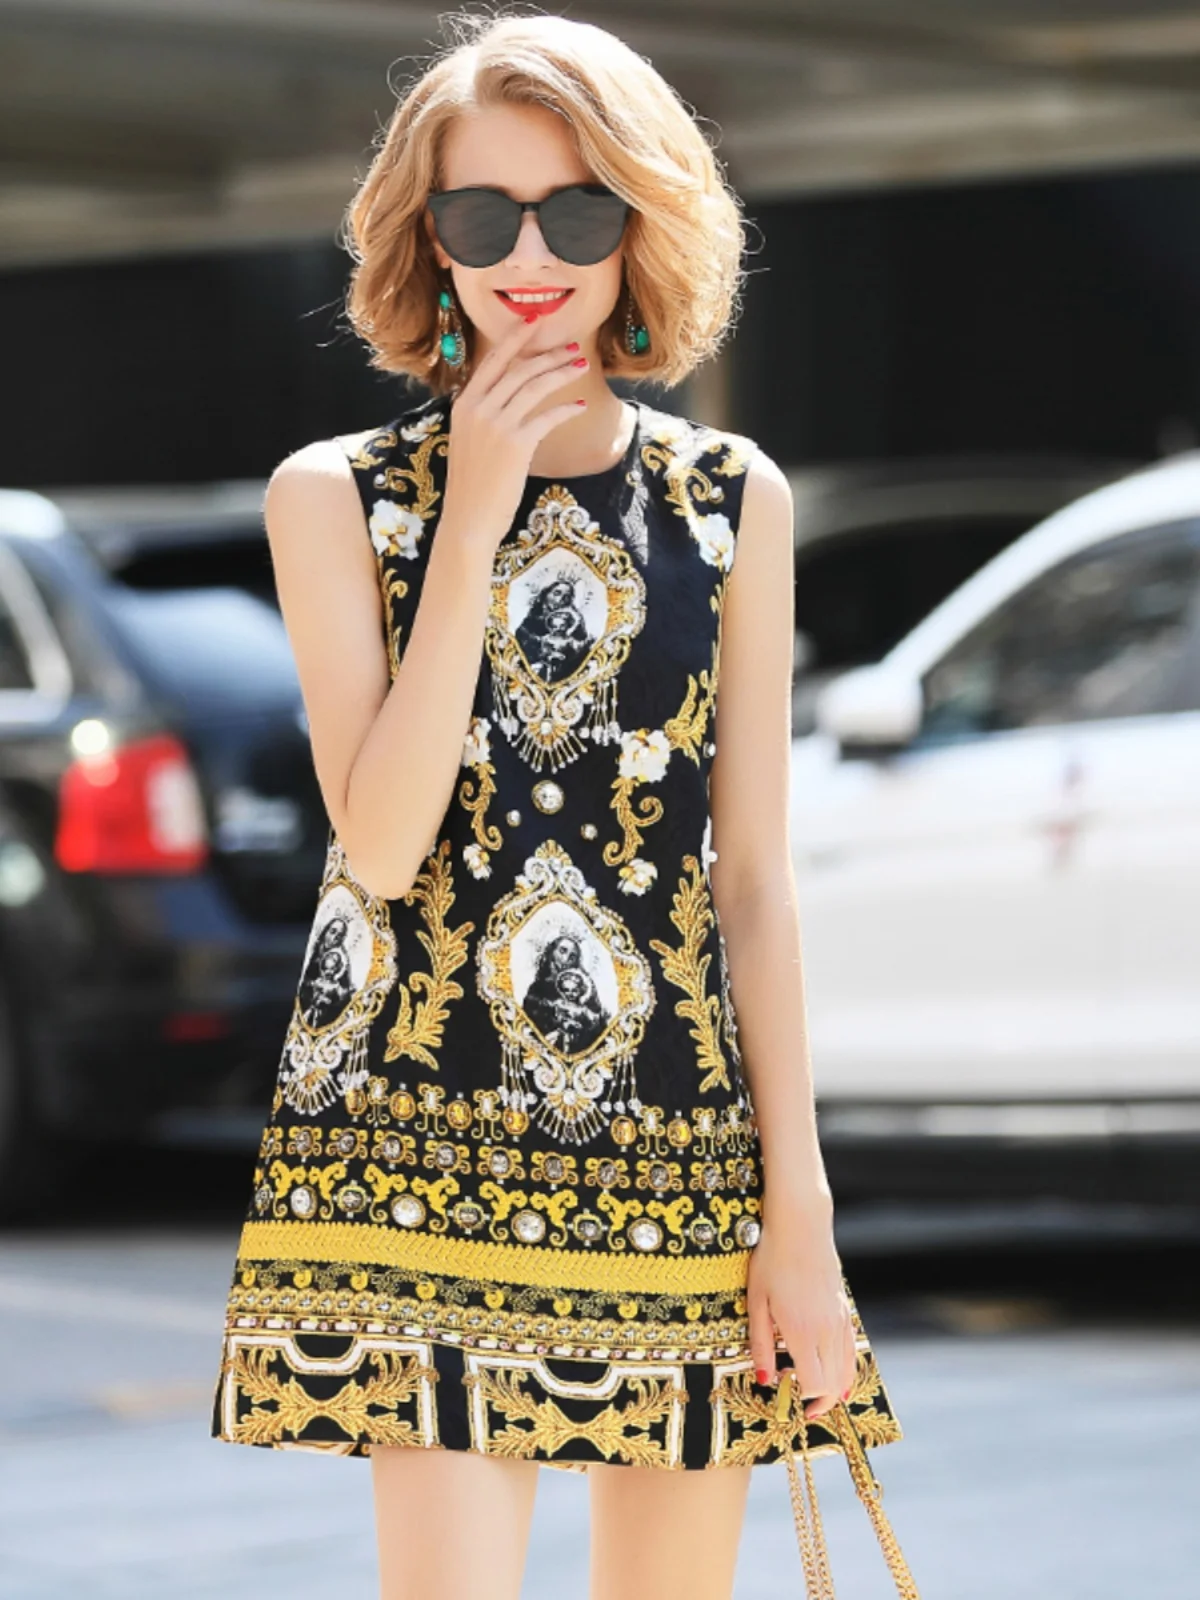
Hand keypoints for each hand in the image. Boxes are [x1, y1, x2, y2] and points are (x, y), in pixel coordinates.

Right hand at [441, 312, 591, 551]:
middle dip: (547, 352)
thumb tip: (508, 400)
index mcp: (463, 404)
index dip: (515, 339)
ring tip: (580, 364)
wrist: (467, 520)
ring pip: (533, 386)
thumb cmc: (472, 487)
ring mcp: (495, 425)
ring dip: (560, 372)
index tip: (534, 322)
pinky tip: (581, 404)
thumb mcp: (469, 442)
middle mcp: (476, 408)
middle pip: (517, 368)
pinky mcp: (516, 444)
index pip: (492, 362)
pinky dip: (566, 407)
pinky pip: (547, 416)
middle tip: (571, 344)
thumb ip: (483, 417)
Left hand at [746, 1197, 857, 1420]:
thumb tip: (763, 1379)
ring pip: (846, 1370)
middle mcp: (827, 1329)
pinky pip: (851, 1350)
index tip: (788, 1398)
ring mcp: (840, 1319)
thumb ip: (761, 1345)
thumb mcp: (756, 1302)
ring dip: (834, 1388)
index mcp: (802, 1330)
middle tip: (801, 1406)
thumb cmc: (772, 1260)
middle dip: (820, 1402)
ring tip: (817, 1397)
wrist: (801, 1226)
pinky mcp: (845, 1310)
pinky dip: (846, 1370)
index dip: (803, 1399)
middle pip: (834, 1383)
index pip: (815, 1384)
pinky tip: (838, 1377)